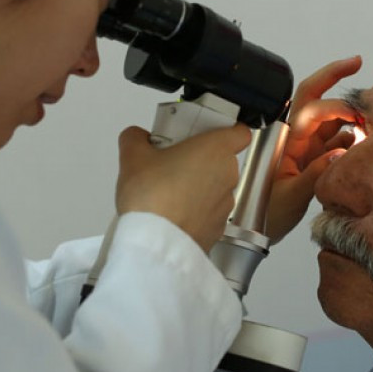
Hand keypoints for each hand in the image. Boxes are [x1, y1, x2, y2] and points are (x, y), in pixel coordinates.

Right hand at [116, 124, 251, 251]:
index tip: (204, 130)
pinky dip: (195, 209)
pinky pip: (209, 210)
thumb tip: (137, 136)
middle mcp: (228, 175)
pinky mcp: (217, 227)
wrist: (157, 243)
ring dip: (197, 184)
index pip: (240, 131)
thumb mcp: (133, 156)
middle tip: (172, 159)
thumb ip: (135, 137)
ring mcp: (226, 204)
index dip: (225, 128)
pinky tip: (171, 210)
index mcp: (216, 149)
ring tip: (167, 188)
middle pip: (221, 158)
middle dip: (200, 157)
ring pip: (215, 186)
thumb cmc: (153, 197)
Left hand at [265, 55, 362, 243]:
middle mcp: (295, 137)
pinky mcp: (315, 158)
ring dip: (352, 116)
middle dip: (335, 77)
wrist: (257, 231)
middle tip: (357, 64)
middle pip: (316, 98)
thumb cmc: (265, 213)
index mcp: (285, 140)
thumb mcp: (291, 196)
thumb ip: (316, 174)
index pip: (310, 106)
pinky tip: (365, 144)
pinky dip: (353, 138)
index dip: (334, 97)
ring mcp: (306, 146)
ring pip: (332, 119)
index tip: (356, 97)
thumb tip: (340, 152)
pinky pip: (337, 140)